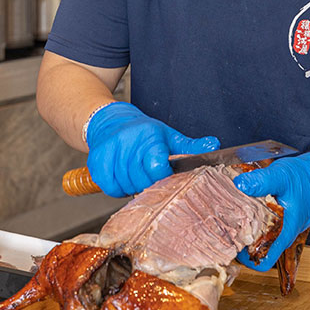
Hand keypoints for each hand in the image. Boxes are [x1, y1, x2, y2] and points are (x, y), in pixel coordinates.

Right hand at [84, 102, 219, 197]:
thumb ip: (191, 145)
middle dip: (148, 184)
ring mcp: (109, 150)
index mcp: (149, 135)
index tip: (164, 176)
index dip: (163, 178)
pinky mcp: (95, 160)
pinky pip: (109, 187)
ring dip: (132, 186)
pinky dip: (117, 188)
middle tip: (149, 177)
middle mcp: (127, 141)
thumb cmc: (143, 132)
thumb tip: (214, 144)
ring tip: (135, 174)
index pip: (157, 167)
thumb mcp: (169, 136)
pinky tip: (121, 177)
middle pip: (141, 181)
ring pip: (125, 185)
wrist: (109, 121)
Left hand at [234, 149, 309, 270]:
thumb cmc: (309, 178)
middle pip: (256, 250)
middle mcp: (281, 232)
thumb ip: (262, 181)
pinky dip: (248, 218)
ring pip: (257, 236)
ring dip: (242, 230)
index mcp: (284, 232)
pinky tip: (236, 206)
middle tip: (219, 231)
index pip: (264, 261)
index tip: (228, 248)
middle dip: (238, 243)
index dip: (245, 260)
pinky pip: (260, 223)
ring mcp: (279, 225)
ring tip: (223, 219)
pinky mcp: (277, 215)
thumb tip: (240, 184)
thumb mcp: (282, 176)